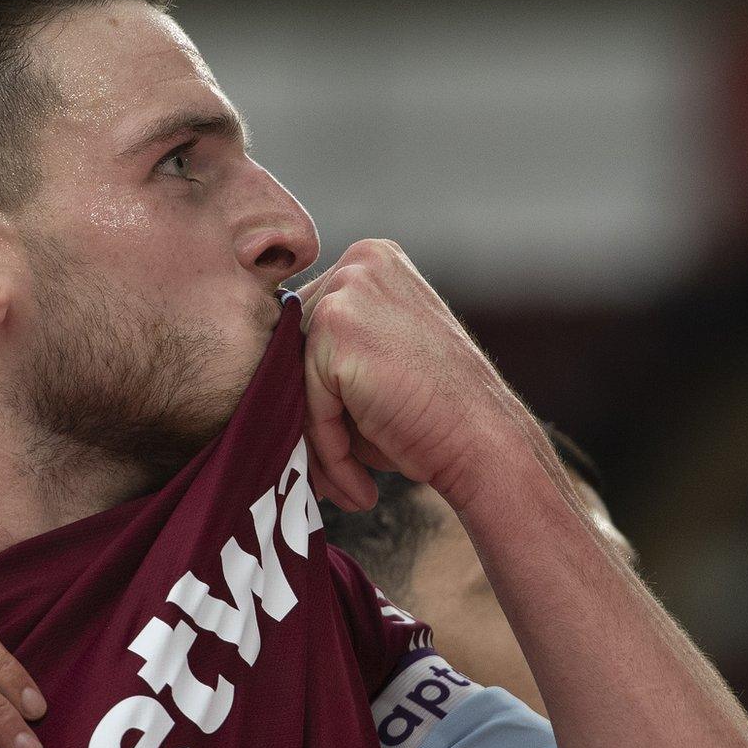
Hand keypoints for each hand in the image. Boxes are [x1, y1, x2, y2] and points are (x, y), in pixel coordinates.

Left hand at [296, 239, 532, 513]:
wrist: (486, 444)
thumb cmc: (436, 416)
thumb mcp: (378, 363)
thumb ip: (328, 354)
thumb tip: (262, 378)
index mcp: (373, 260)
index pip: (310, 326)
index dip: (315, 391)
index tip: (329, 444)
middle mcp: (360, 261)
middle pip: (295, 348)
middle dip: (313, 417)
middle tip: (333, 477)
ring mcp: (348, 288)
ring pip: (296, 378)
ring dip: (318, 442)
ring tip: (349, 486)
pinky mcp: (337, 327)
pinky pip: (306, 403)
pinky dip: (329, 452)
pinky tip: (362, 487)